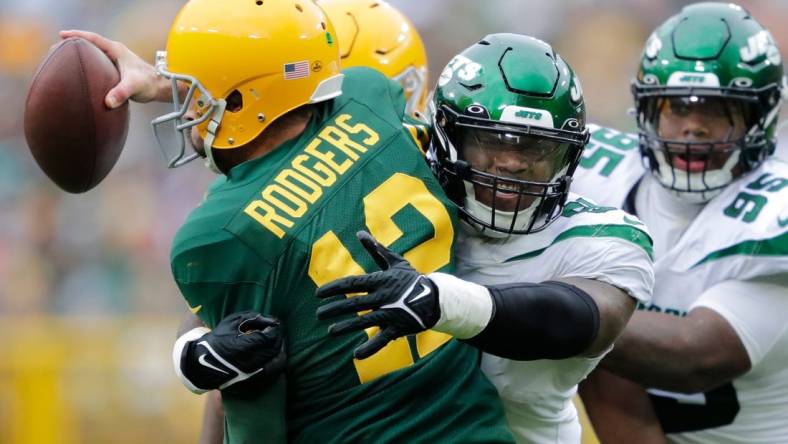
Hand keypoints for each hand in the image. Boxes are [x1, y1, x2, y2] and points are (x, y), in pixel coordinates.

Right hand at [59, 30, 171, 107]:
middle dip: (75, 43)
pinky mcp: (116, 70)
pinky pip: (98, 64)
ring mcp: (116, 61)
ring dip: (81, 54)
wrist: (160, 88)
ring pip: (94, 54)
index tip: (63, 35)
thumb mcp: (134, 86)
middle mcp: (115, 53)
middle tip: (57, 46)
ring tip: (65, 58)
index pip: (94, 39)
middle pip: (91, 44)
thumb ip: (121, 92)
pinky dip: (88, 65)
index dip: (78, 35)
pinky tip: (81, 74)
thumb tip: (108, 102)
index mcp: (117, 50)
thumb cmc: (149, 83)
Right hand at [174, 311, 285, 397]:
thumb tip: (272, 320)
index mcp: (244, 346)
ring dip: (280, 349)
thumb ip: (252, 318)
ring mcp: (254, 373)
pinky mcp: (255, 380)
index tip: (275, 323)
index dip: (275, 328)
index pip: (269, 336)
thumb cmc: (218, 340)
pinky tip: (274, 353)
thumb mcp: (231, 322)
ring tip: (276, 341)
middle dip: (278, 337)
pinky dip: (278, 360)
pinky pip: (274, 371)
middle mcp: (252, 361)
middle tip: (276, 331)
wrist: (204, 364)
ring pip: (278, 360)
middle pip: (275, 347)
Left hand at [316, 231, 439, 358]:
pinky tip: (356, 355)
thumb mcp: (395, 262)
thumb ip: (376, 249)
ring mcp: (391, 313)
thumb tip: (360, 233)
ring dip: (346, 327)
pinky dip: (370, 348)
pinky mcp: (399, 328)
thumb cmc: (412, 279)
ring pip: (365, 321)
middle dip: (335, 309)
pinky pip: (383, 339)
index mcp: (381, 280)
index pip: (353, 283)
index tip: (318, 294)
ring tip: (330, 331)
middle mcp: (384, 297)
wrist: (436, 298)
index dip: (334, 288)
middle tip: (318, 314)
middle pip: (355, 303)